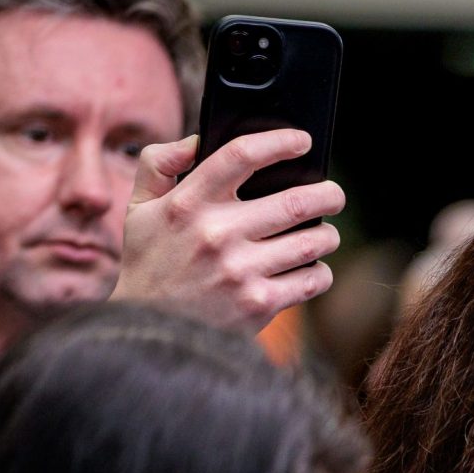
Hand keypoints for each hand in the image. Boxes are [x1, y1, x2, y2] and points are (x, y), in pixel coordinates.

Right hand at [109, 131, 343, 333]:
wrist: (151, 331)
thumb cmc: (149, 263)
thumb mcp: (139, 208)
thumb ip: (159, 164)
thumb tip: (197, 140)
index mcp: (188, 202)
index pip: (241, 155)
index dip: (279, 142)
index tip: (301, 141)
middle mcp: (216, 233)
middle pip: (295, 201)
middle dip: (328, 194)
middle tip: (334, 194)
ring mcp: (240, 270)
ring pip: (312, 242)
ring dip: (328, 234)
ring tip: (326, 232)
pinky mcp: (258, 304)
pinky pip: (311, 280)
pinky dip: (321, 272)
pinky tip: (313, 268)